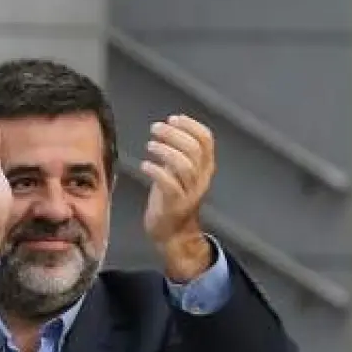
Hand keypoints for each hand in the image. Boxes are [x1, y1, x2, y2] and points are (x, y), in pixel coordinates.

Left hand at [141, 114, 215, 279]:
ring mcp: (190, 193)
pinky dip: (156, 171)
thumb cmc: (170, 199)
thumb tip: (168, 128)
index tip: (174, 118)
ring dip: (165, 151)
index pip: (207, 140)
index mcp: (205, 168)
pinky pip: (169, 185)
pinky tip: (144, 165)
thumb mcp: (178, 172)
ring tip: (149, 145)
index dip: (191, 126)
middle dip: (174, 134)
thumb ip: (178, 153)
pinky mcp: (176, 205)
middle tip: (156, 128)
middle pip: (194, 149)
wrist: (172, 233)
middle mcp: (201, 179)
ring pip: (185, 166)